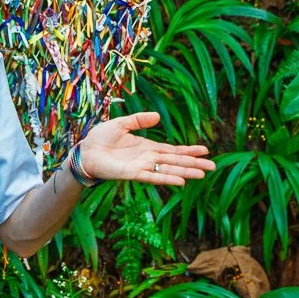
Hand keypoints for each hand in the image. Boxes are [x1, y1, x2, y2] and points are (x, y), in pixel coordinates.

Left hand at [73, 111, 214, 185]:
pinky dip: (167, 178)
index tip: (205, 150)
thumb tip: (158, 116)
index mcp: (147, 147)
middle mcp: (148, 158)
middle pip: (176, 161)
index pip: (172, 150)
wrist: (85, 152)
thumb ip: (138, 120)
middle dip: (194, 163)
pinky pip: (153, 176)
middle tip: (213, 166)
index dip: (188, 150)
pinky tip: (180, 180)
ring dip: (185, 172)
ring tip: (203, 174)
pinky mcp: (133, 174)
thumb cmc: (100, 139)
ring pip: (168, 169)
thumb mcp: (121, 124)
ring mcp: (142, 167)